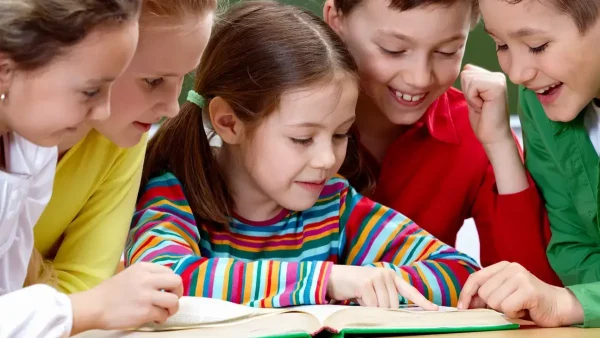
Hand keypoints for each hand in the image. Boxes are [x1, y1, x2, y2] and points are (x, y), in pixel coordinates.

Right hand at [69, 262, 183, 334]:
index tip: (168, 290)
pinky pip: (163, 315)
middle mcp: (147, 279)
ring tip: (164, 312)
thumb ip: (147, 275)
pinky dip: (161, 318)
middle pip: (177, 282)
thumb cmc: (109, 292)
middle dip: (178, 293)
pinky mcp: (145, 312)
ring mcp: (147, 296)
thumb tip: (165, 283)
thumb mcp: (129, 274)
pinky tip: (154, 319)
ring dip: (172, 308)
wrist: (93, 306)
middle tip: (171, 301)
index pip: (169, 272)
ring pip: (174, 301)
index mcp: (143, 268)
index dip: (172, 283)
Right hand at [326, 265, 437, 309]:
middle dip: (383, 310)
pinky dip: (365, 307)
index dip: (422, 301)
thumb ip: (385, 295)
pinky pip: (372, 306)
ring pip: (384, 306)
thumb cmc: (352, 286)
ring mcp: (376, 278)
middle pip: (394, 305)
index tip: (435, 309)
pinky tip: (357, 297)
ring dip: (372, 309)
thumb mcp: (372, 288)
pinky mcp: (366, 284)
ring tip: (361, 298)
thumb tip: (396, 312)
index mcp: (390, 276)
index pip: (410, 290)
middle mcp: (385, 274)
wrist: (332, 277)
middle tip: (368, 303)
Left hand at [458, 262, 583, 326]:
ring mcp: (520, 277)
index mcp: (503, 266)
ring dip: (505, 310)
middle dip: (493, 305)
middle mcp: (511, 268)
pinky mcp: (528, 290)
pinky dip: (514, 314)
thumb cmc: (528, 302)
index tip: (462, 308)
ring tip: (519, 306)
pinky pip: (507, 308)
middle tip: (510, 305)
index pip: (475, 278)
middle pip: (483, 293)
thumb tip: (465, 304)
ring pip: (494, 301)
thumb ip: (486, 294)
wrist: (559, 306)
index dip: (466, 293)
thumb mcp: (504, 293)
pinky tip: (525, 310)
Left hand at [460, 64, 511, 145]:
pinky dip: (473, 99)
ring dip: (470, 97)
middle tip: (480, 105)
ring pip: (468, 78)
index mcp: (492, 77)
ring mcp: (499, 79)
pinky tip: (483, 107)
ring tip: (482, 106)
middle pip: (466, 73)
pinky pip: (472, 85)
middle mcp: (497, 75)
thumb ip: (470, 83)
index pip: (467, 71)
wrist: (492, 136)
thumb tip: (465, 68)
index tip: (477, 102)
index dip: (466, 90)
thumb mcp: (472, 97)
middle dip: (467, 92)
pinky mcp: (497, 86)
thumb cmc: (482, 120)